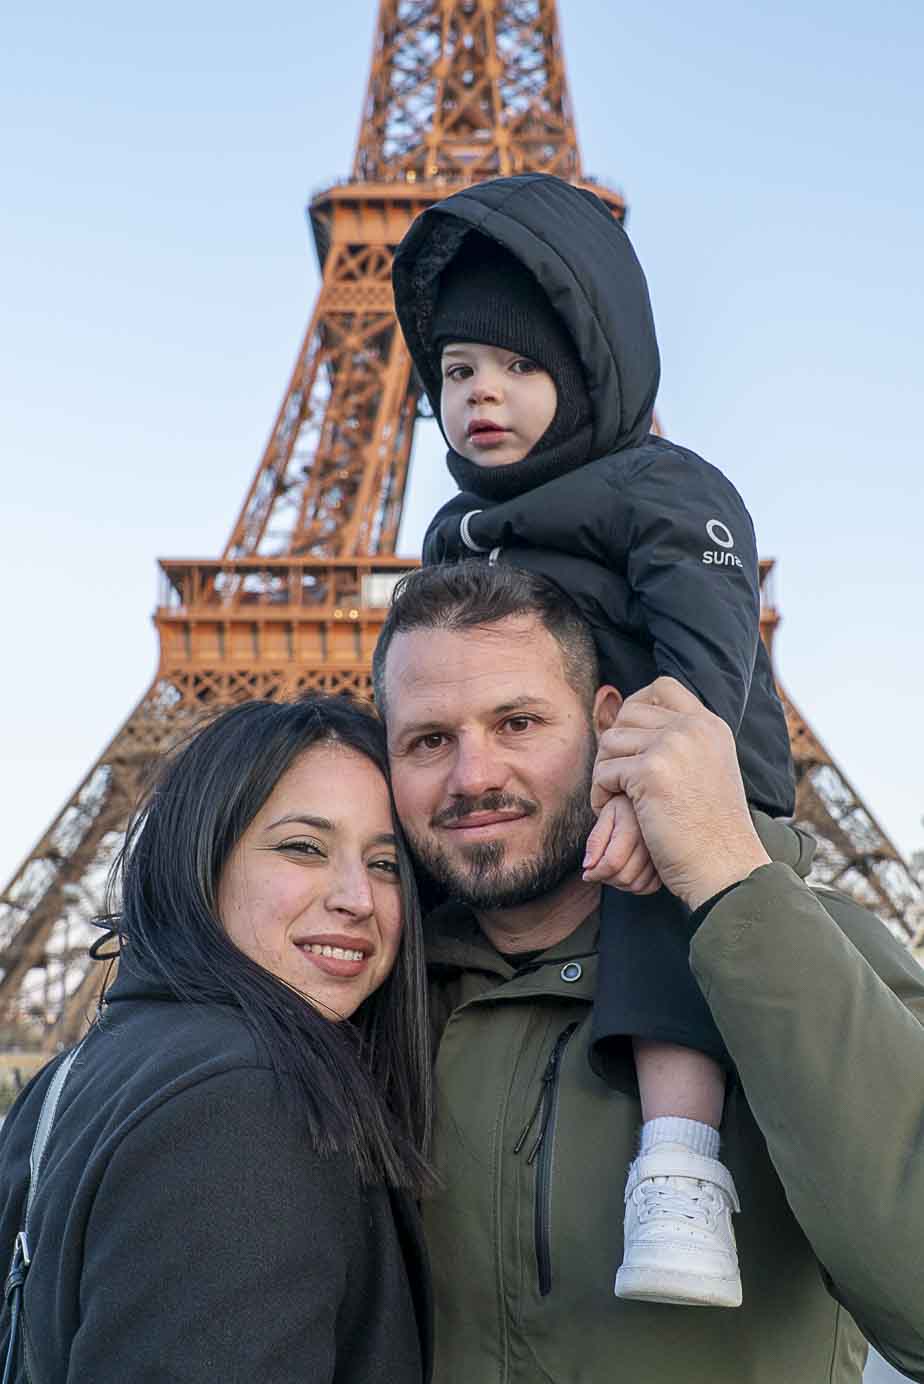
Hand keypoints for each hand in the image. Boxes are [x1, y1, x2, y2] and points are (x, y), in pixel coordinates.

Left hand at [582, 794, 661, 892]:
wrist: (652, 797)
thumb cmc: (625, 805)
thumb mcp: (606, 815)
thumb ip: (595, 841)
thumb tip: (588, 865)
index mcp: (632, 830)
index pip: (612, 863)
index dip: (595, 873)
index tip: (587, 874)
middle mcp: (649, 844)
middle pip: (624, 877)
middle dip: (605, 879)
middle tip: (597, 872)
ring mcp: (661, 854)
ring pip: (637, 885)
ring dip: (619, 884)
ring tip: (611, 872)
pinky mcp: (667, 862)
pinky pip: (651, 886)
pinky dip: (637, 886)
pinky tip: (628, 874)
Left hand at [591, 677, 770, 910]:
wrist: (726, 867)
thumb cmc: (711, 832)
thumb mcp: (708, 771)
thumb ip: (683, 744)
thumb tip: (636, 724)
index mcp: (709, 726)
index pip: (662, 687)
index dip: (636, 706)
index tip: (630, 740)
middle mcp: (692, 728)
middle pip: (628, 713)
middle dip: (615, 746)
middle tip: (617, 780)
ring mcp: (672, 746)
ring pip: (610, 741)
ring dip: (604, 772)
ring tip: (614, 799)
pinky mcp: (651, 772)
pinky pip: (604, 771)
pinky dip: (600, 793)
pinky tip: (613, 812)